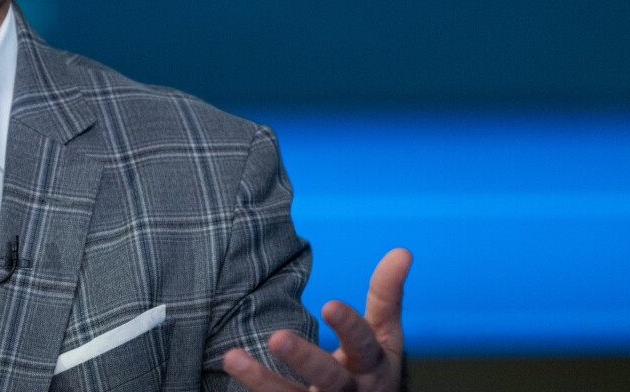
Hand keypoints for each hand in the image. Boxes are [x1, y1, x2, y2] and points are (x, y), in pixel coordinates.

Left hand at [223, 248, 411, 391]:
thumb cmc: (372, 370)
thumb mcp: (385, 336)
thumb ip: (386, 296)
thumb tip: (402, 251)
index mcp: (372, 365)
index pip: (364, 344)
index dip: (348, 326)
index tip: (328, 305)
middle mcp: (351, 390)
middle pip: (329, 377)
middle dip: (305, 359)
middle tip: (276, 337)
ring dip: (262, 381)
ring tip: (231, 358)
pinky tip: (227, 377)